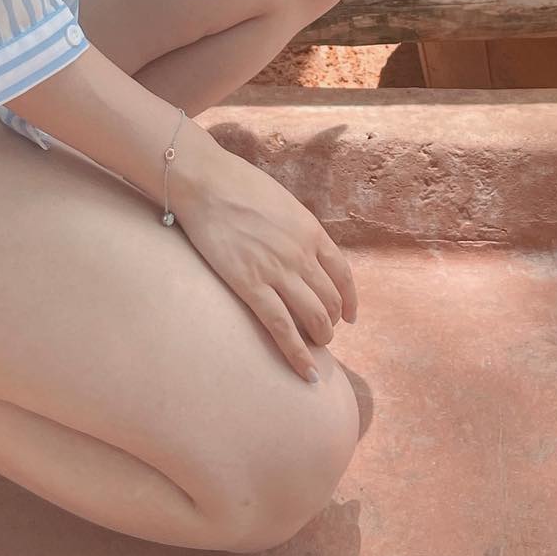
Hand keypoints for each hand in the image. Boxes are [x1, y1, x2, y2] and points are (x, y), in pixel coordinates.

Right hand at [169, 140, 357, 382]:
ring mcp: (278, 272)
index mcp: (311, 231)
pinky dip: (298, 355)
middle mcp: (301, 254)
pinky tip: (307, 372)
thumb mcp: (281, 202)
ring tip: (317, 348)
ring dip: (320, 338)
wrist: (207, 183)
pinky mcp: (251, 286)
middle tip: (323, 332)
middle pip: (331, 300)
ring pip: (314, 318)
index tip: (349, 315)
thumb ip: (295, 227)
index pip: (343, 274)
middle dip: (332, 321)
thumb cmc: (238, 185)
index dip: (349, 299)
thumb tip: (298, 245)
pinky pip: (282, 328)